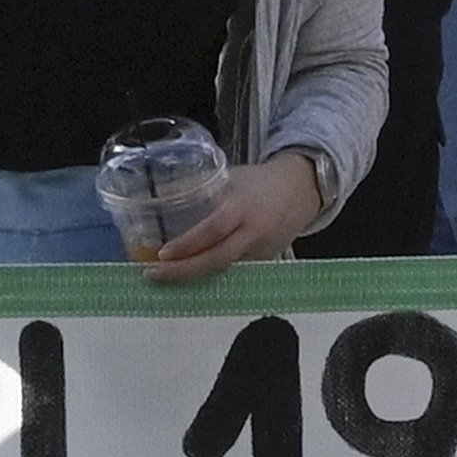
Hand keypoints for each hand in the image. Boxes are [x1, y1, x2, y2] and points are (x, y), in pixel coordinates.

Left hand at [142, 150, 328, 285]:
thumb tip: (166, 198)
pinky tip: (191, 277)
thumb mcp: (232, 178)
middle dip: (183, 272)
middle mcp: (252, 234)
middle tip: (154, 275)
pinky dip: (211, 276)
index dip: (187, 245)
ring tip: (165, 277)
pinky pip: (234, 272)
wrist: (303, 190)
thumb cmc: (261, 182)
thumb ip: (205, 191)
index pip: (212, 230)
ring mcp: (260, 251)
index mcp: (242, 208)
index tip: (162, 254)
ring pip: (223, 271)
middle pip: (216, 260)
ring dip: (193, 277)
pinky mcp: (264, 262)